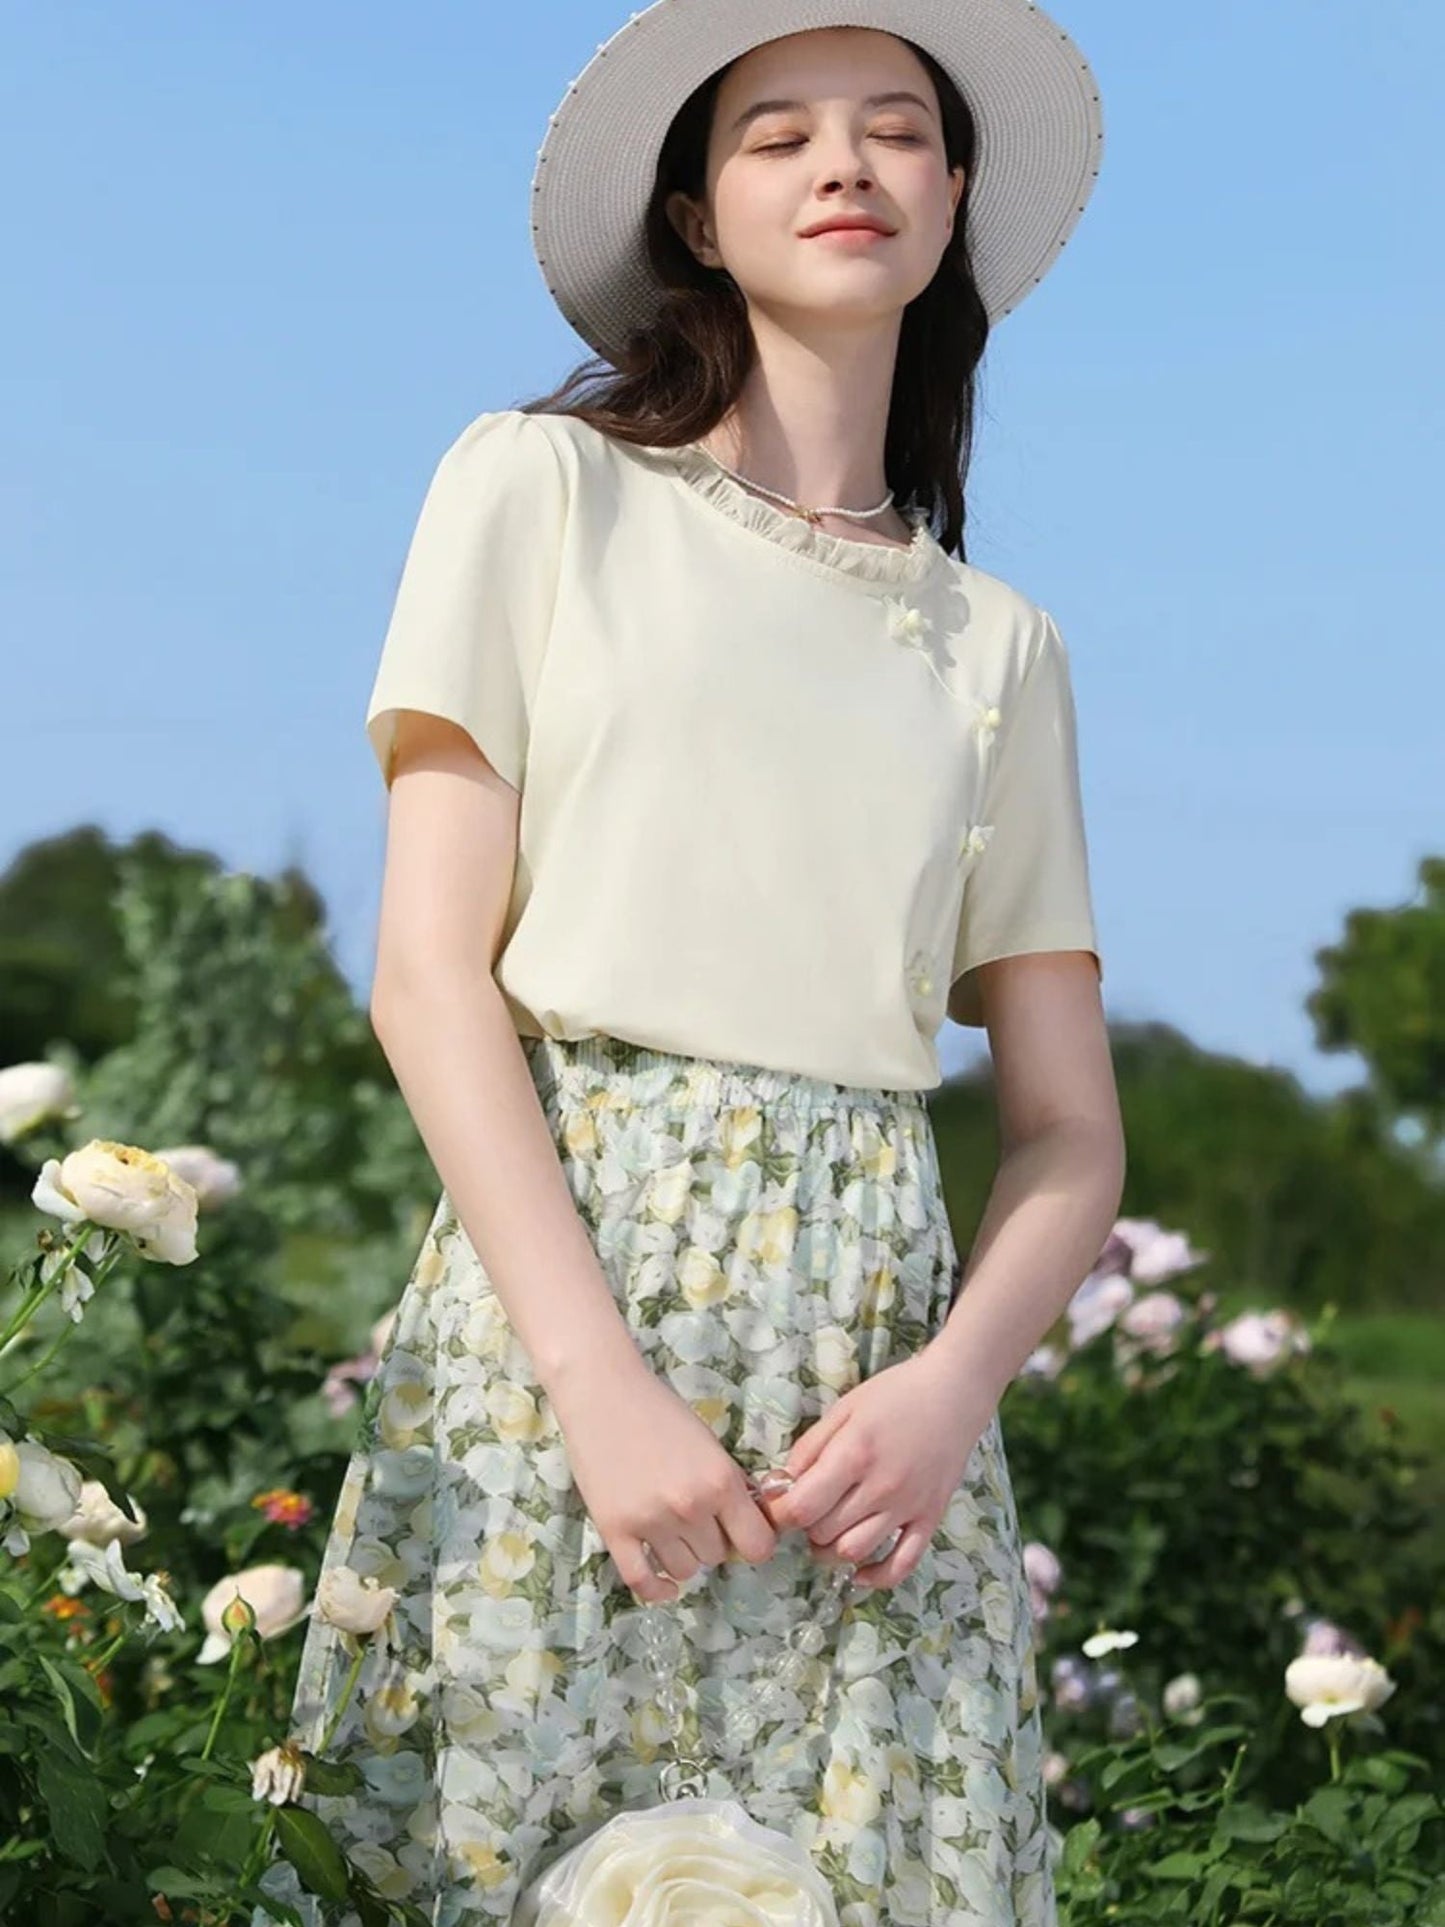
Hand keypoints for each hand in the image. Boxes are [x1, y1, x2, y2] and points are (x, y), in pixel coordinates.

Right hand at [550, 1359, 779, 1603]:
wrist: (603, 1393)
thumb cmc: (660, 1411)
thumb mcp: (709, 1443)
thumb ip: (730, 1485)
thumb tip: (751, 1523)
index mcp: (721, 1481)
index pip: (758, 1545)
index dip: (753, 1542)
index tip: (742, 1534)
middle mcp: (691, 1507)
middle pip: (717, 1557)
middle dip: (711, 1540)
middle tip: (695, 1517)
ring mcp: (651, 1521)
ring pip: (685, 1571)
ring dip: (683, 1556)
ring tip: (671, 1529)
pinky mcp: (614, 1530)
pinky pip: (642, 1581)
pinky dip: (656, 1590)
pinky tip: (664, 1584)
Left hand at [757, 1346, 996, 1592]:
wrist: (954, 1393)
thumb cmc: (894, 1395)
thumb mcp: (843, 1409)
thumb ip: (809, 1447)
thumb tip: (781, 1484)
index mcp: (853, 1455)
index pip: (803, 1508)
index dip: (781, 1513)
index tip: (779, 1505)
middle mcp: (880, 1487)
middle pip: (824, 1533)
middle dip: (806, 1526)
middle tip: (809, 1509)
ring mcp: (908, 1507)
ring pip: (855, 1552)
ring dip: (832, 1550)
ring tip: (829, 1530)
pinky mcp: (930, 1518)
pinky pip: (902, 1564)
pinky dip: (877, 1576)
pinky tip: (860, 1571)